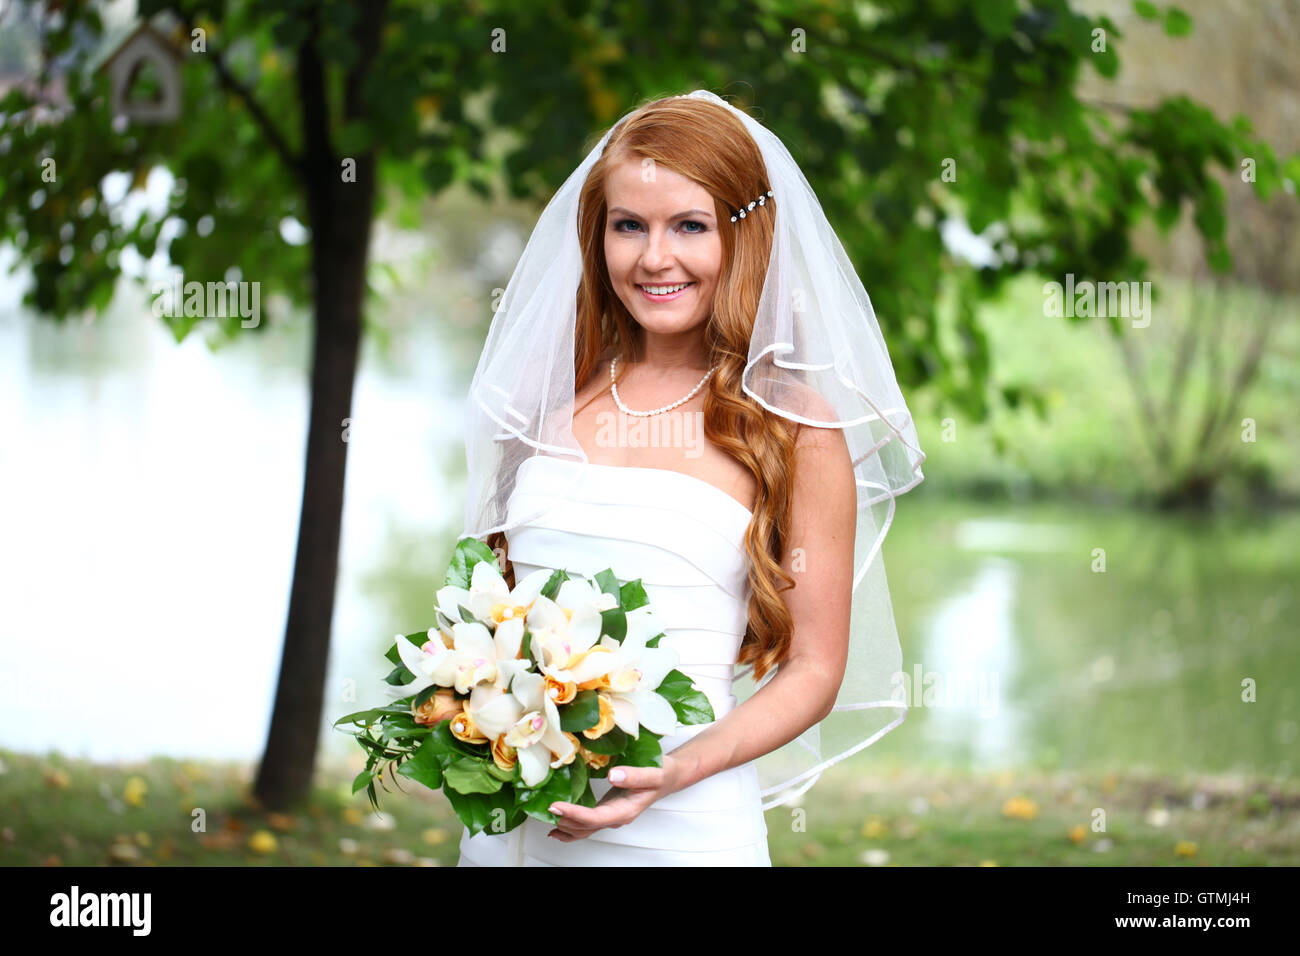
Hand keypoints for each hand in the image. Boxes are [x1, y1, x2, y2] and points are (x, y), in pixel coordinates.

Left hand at [545, 753, 689, 841]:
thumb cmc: (662, 774)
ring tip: (547, 819)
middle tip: (545, 809)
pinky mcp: (608, 810)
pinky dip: (571, 826)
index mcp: (625, 811)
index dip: (574, 814)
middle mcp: (616, 817)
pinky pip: (587, 824)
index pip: (594, 818)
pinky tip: (559, 825)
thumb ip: (634, 775)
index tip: (557, 806)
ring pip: (585, 829)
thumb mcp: (653, 773)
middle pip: (585, 827)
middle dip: (564, 821)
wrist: (669, 777)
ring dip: (565, 826)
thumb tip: (614, 775)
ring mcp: (612, 816)